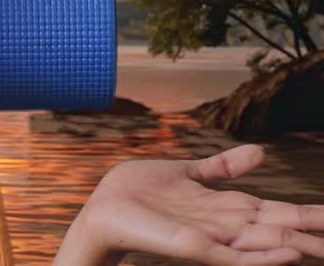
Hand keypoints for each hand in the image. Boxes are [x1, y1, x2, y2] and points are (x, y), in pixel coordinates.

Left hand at [62, 144, 323, 265]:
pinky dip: (266, 257)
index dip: (308, 213)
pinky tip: (291, 253)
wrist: (106, 206)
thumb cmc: (141, 192)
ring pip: (268, 244)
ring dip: (300, 246)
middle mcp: (228, 225)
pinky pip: (238, 257)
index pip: (278, 211)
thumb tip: (261, 152)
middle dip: (313, 230)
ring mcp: (215, 238)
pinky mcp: (198, 249)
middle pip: (281, 229)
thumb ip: (224, 167)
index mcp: (228, 206)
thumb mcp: (189, 173)